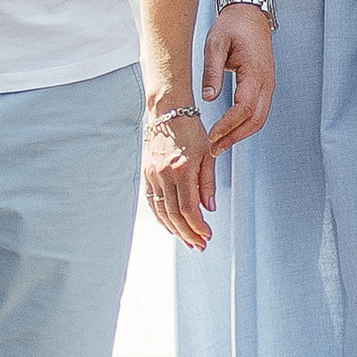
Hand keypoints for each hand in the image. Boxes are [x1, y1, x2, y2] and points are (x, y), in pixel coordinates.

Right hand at [145, 104, 217, 248]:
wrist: (167, 110)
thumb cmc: (191, 129)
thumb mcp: (206, 154)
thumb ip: (207, 182)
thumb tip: (209, 208)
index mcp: (182, 169)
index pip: (189, 208)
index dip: (198, 226)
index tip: (207, 235)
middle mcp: (164, 174)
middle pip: (174, 214)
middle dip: (187, 233)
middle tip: (199, 245)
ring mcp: (153, 175)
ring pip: (162, 211)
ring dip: (175, 229)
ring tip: (187, 240)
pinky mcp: (146, 174)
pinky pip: (152, 202)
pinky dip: (161, 217)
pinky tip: (170, 225)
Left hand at [199, 6, 275, 158]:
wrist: (249, 12)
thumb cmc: (231, 25)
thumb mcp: (214, 43)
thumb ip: (211, 71)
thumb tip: (208, 99)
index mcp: (255, 71)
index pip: (244, 107)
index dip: (228, 125)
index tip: (211, 136)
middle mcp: (267, 81)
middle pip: (256, 119)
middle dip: (235, 137)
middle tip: (214, 150)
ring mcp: (269, 84)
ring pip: (260, 118)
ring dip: (241, 134)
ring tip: (219, 145)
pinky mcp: (265, 85)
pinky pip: (259, 111)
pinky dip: (245, 125)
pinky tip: (229, 131)